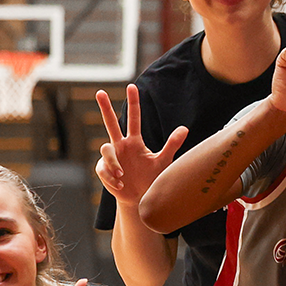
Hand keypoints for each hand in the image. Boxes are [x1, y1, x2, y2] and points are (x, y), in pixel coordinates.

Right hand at [95, 85, 186, 208]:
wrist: (141, 199)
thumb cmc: (152, 179)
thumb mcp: (163, 161)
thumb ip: (172, 144)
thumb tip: (185, 128)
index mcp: (135, 142)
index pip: (133, 119)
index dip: (134, 103)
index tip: (132, 86)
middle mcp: (121, 146)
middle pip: (110, 123)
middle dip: (105, 108)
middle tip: (100, 92)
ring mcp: (111, 157)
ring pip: (105, 149)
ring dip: (114, 163)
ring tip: (123, 176)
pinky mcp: (103, 170)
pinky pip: (104, 169)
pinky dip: (112, 178)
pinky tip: (121, 185)